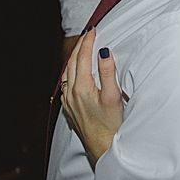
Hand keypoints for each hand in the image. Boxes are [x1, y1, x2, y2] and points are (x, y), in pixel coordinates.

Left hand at [62, 28, 125, 167]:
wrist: (104, 149)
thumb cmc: (112, 125)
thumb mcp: (114, 96)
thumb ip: (108, 72)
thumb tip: (104, 52)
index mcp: (81, 88)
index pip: (82, 57)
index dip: (88, 42)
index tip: (93, 30)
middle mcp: (71, 93)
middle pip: (72, 62)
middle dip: (79, 46)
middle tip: (88, 35)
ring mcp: (68, 102)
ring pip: (67, 73)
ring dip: (74, 58)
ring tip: (81, 48)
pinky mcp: (69, 109)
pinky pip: (66, 84)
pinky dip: (71, 72)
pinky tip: (75, 72)